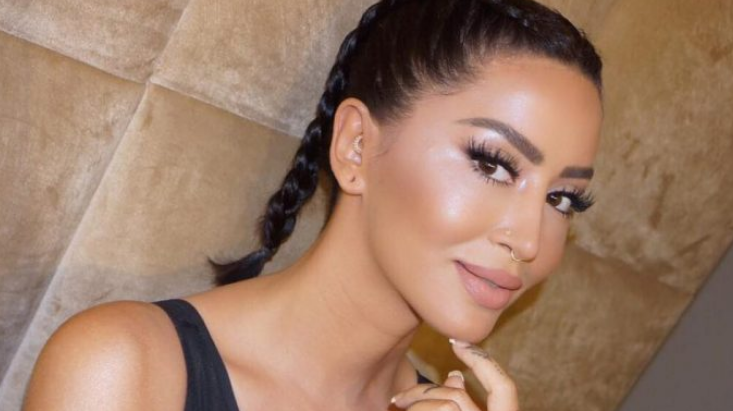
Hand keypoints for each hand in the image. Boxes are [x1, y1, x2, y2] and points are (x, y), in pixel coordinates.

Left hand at [390, 339, 518, 410]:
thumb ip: (453, 402)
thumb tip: (456, 376)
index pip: (504, 388)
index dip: (483, 362)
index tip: (456, 341)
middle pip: (460, 394)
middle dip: (425, 393)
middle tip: (397, 400)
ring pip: (448, 403)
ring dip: (415, 403)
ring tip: (396, 408)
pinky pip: (441, 408)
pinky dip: (414, 410)